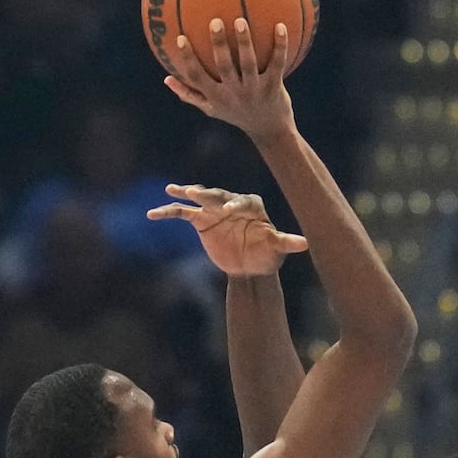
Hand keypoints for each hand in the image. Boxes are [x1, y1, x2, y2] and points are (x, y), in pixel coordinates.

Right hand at [147, 184, 306, 277]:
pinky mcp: (200, 220)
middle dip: (207, 194)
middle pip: (218, 195)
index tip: (229, 211)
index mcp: (252, 206)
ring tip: (172, 190)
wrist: (250, 267)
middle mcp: (231, 203)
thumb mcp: (277, 249)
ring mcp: (214, 210)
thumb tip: (305, 243)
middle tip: (195, 193)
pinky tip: (153, 214)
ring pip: (198, 199)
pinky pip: (182, 213)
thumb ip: (286, 243)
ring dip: (185, 194)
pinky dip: (168, 212)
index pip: (243, 201)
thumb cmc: (267, 256)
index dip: (236, 204)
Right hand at [164, 18, 294, 142]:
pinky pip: (278, 63)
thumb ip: (190, 94)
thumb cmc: (237, 115)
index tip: (181, 37)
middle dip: (218, 44)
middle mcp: (234, 94)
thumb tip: (166, 78)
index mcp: (216, 97)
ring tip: (241, 20)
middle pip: (224, 66)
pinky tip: (281, 25)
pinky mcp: (274, 87)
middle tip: (215, 21)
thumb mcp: (212, 109)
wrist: (270, 131)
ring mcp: (255, 90)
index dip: (188, 59)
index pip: (197, 77)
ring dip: (245, 42)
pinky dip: (280, 45)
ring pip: (249, 63)